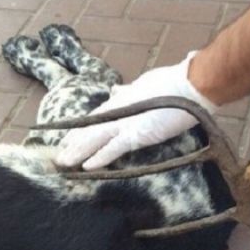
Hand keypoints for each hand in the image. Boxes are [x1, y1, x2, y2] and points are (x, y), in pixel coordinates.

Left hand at [55, 52, 217, 169]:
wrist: (191, 84)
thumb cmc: (173, 83)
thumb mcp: (145, 85)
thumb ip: (130, 91)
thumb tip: (118, 91)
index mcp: (120, 101)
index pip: (94, 118)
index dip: (79, 130)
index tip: (67, 140)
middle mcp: (118, 112)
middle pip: (89, 130)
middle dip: (73, 144)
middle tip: (58, 158)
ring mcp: (126, 123)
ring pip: (95, 139)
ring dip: (78, 152)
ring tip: (64, 163)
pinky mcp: (137, 134)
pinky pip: (114, 148)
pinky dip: (100, 157)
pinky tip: (87, 166)